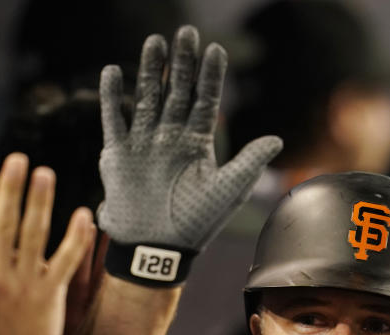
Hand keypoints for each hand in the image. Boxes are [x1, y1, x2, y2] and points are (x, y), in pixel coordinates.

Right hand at [0, 154, 96, 334]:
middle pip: (3, 223)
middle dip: (10, 188)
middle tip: (18, 158)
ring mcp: (25, 284)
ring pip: (34, 235)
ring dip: (40, 202)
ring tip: (45, 173)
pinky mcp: (50, 296)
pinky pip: (65, 261)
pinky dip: (76, 239)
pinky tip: (85, 215)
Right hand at [97, 25, 281, 283]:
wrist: (157, 247)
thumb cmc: (194, 224)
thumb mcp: (227, 192)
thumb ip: (249, 163)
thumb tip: (277, 140)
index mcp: (197, 143)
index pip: (206, 101)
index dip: (210, 76)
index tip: (215, 50)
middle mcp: (171, 137)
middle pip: (177, 91)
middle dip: (182, 63)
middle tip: (186, 33)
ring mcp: (144, 142)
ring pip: (147, 97)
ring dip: (150, 70)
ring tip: (154, 43)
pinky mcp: (119, 153)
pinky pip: (114, 119)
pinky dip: (112, 97)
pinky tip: (113, 71)